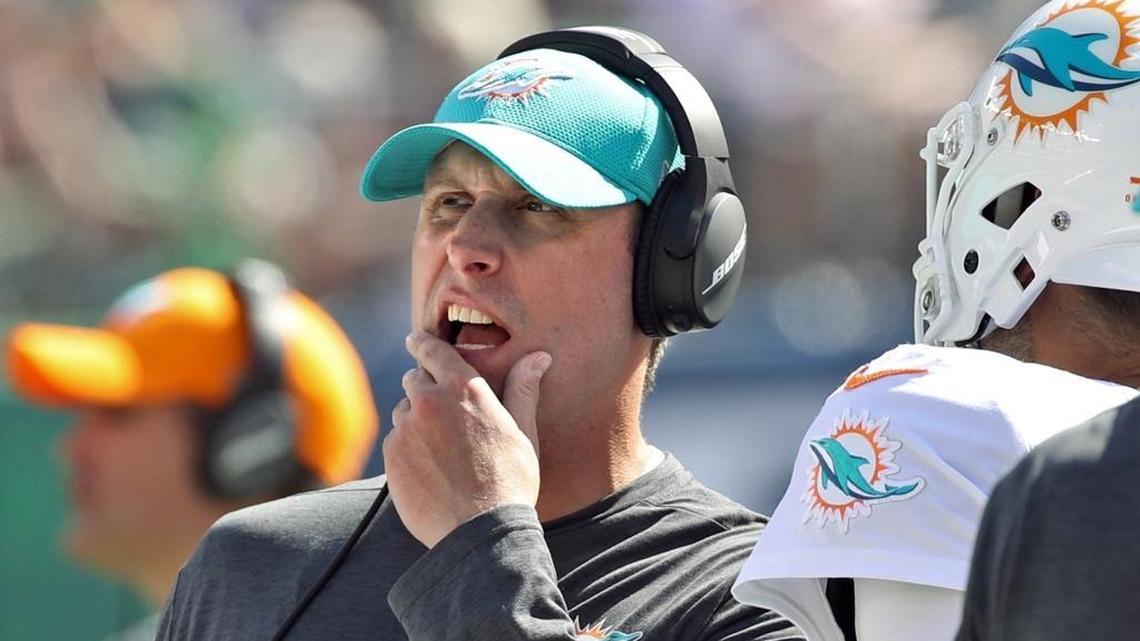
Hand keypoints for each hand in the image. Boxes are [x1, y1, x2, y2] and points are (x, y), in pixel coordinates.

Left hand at [384, 331, 551, 547]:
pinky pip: (395, 441)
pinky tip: (431, 468)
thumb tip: (539, 357)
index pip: (433, 350)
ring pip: (403, 411)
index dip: (423, 342)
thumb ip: (523, 390)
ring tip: (443, 448)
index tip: (416, 338)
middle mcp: (428, 402)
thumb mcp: (524, 433)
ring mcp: (406, 429)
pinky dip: (408, 447)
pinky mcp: (391, 457)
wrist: (478, 532)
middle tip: (445, 412)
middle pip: (415, 379)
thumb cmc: (510, 482)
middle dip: (426, 388)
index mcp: (463, 388)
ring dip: (416, 419)